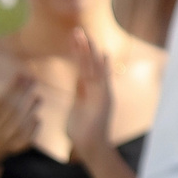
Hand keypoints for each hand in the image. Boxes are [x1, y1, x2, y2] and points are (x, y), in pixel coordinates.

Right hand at [0, 69, 40, 164]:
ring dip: (32, 109)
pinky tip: (36, 116)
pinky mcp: (18, 148)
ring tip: (37, 97)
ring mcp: (8, 142)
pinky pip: (29, 137)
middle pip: (14, 110)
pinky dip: (34, 126)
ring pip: (22, 124)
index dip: (12, 87)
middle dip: (24, 93)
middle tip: (33, 79)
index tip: (21, 74)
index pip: (1, 101)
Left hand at [65, 29, 114, 156]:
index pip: (82, 67)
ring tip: (82, 35)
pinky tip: (101, 54)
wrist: (92, 147)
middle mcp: (98, 89)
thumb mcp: (76, 110)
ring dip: (88, 51)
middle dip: (83, 47)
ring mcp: (103, 93)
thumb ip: (78, 96)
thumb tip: (77, 86)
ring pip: (94, 67)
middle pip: (90, 63)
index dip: (78, 53)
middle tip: (77, 30)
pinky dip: (102, 66)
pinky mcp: (105, 98)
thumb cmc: (82, 133)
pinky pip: (102, 79)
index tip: (73, 39)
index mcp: (89, 91)